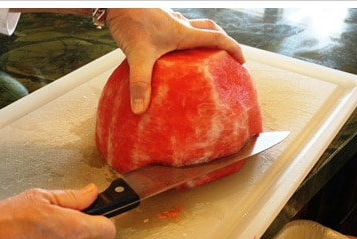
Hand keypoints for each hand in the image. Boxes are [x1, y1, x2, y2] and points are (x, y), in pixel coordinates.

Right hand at [0, 184, 115, 238]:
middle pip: (87, 237)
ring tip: (37, 228)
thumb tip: (90, 193)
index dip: (103, 219)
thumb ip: (73, 196)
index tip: (96, 212)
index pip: (108, 229)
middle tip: (54, 215)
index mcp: (77, 230)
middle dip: (75, 225)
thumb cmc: (5, 225)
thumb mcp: (40, 197)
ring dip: (60, 238)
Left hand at [106, 8, 245, 113]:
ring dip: (202, 37)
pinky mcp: (157, 19)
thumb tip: (140, 110)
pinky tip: (171, 50)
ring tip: (202, 56)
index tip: (242, 61)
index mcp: (184, 33)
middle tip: (227, 56)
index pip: (217, 38)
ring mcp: (169, 20)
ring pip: (193, 26)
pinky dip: (183, 38)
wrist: (114, 2)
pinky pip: (177, 27)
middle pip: (209, 28)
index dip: (233, 48)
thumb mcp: (138, 56)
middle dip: (222, 40)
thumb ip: (140, 83)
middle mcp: (180, 24)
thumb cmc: (130, 22)